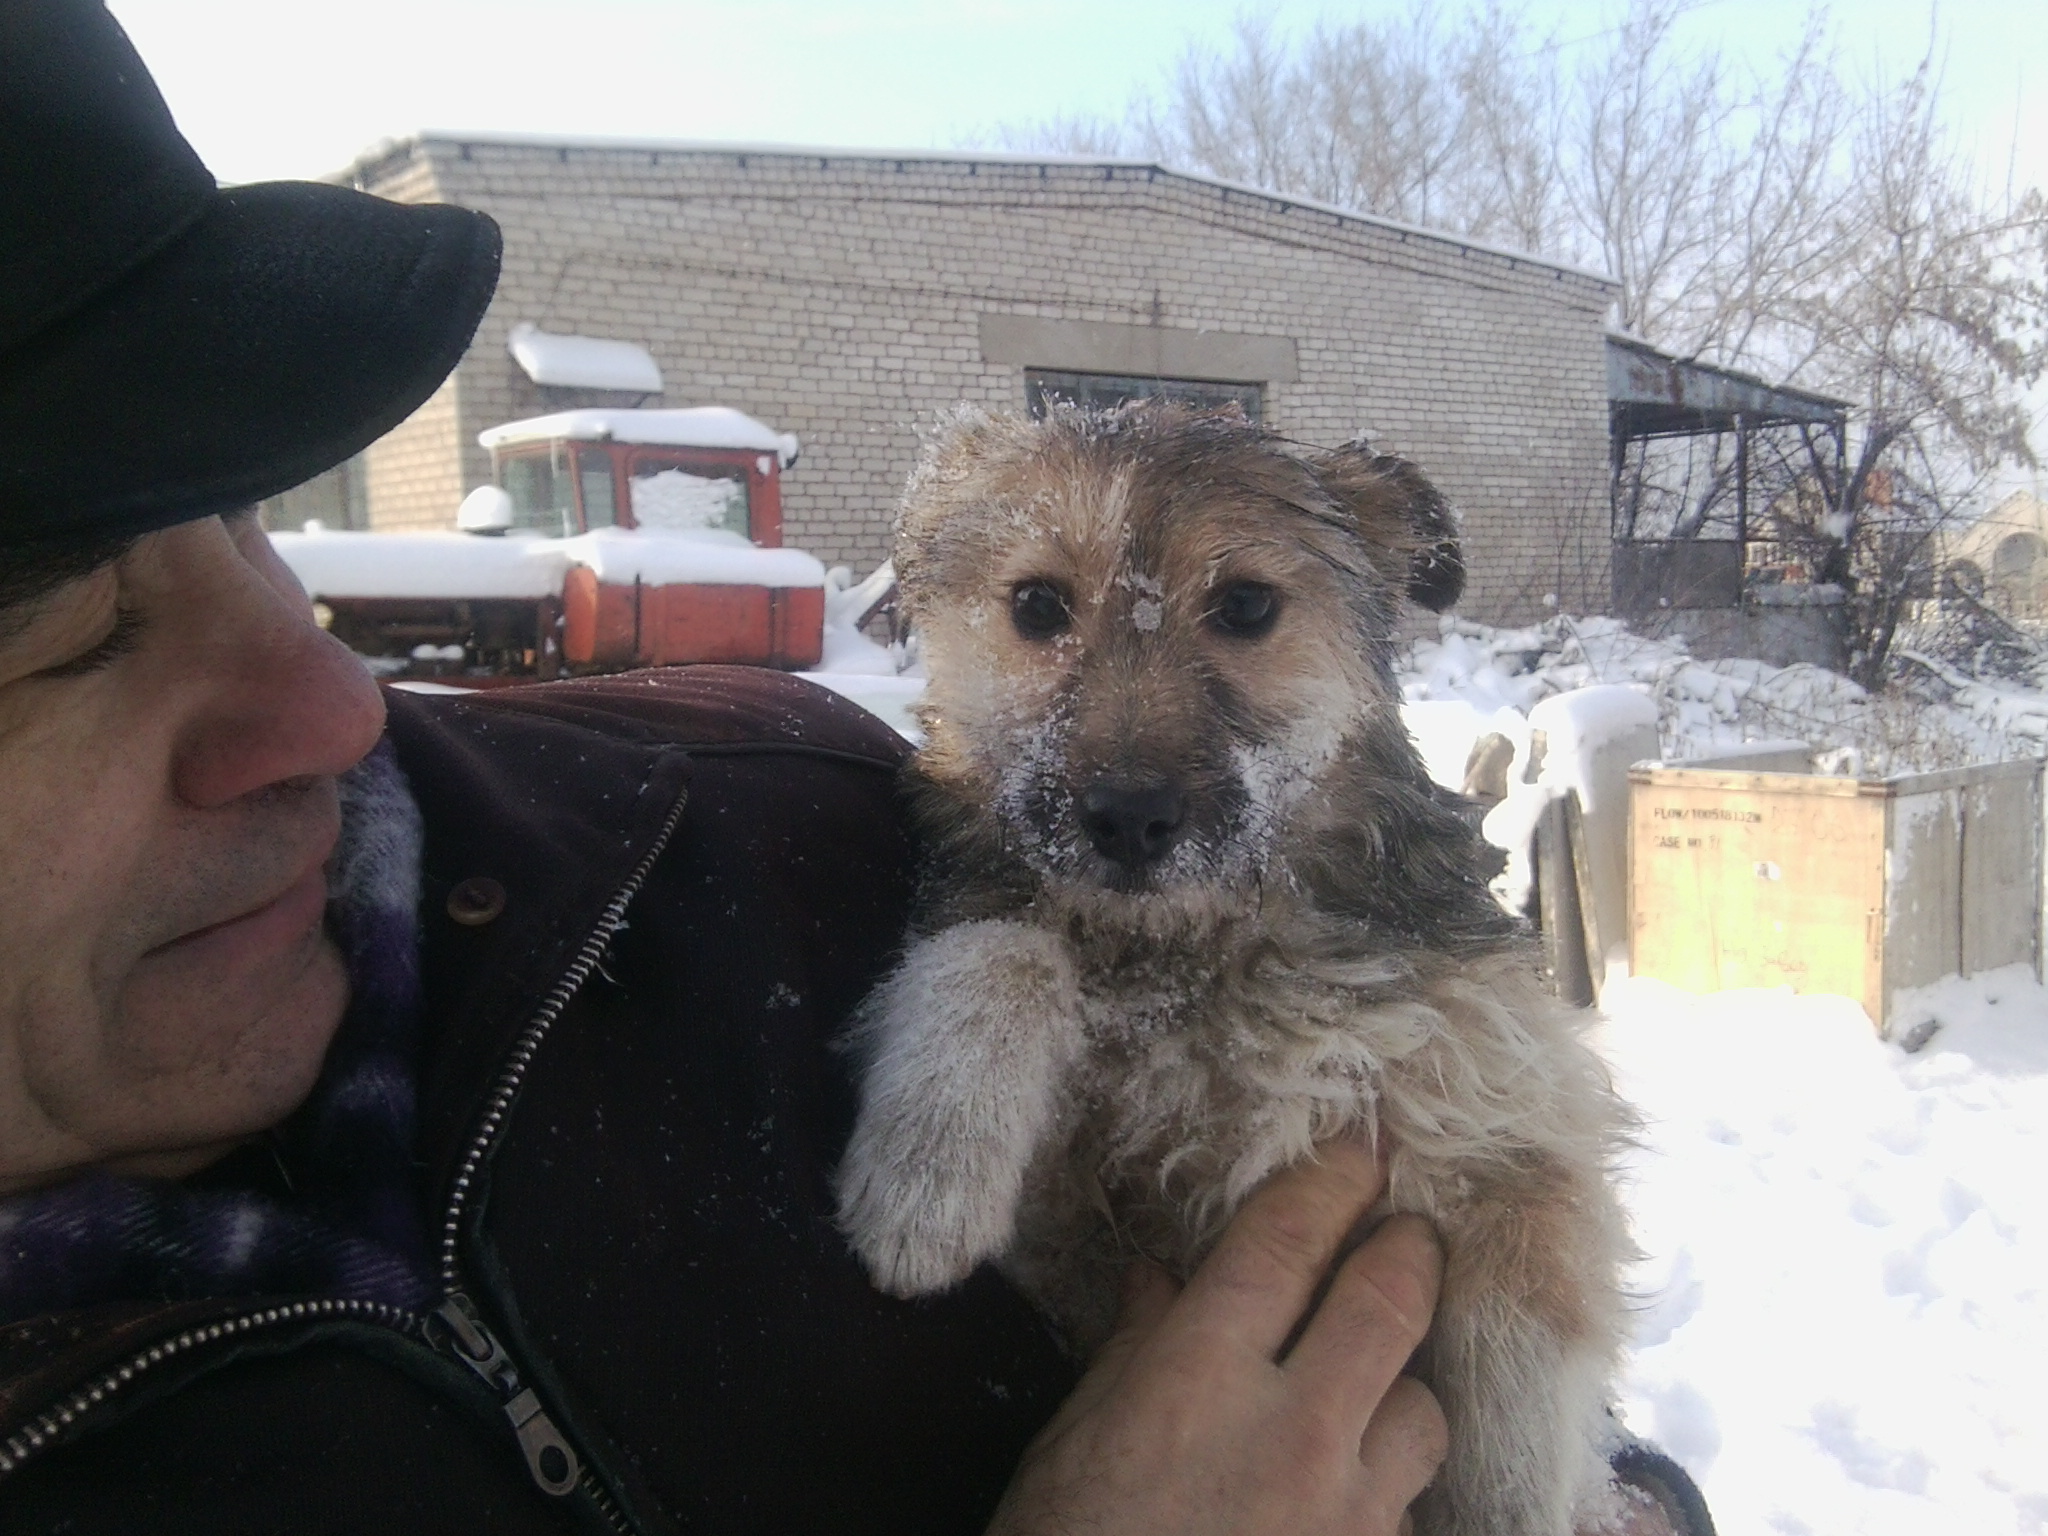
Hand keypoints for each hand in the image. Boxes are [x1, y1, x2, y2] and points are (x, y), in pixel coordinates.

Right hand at [985, 1141, 1446, 1535]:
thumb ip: (1136, 1352)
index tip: (1360, 1150)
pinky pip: (1408, 1508)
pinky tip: (1350, 1492)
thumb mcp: (1075, 1442)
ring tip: (1377, 1387)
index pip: (1285, 1243)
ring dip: (1405, 1385)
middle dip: (1408, 1250)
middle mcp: (1290, 1430)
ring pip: (1424, 1410)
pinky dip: (1388, 1487)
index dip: (1330, 1182)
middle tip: (1410, 1228)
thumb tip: (1164, 1280)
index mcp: (1197, 1376)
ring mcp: (1347, 1513)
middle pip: (1389, 1301)